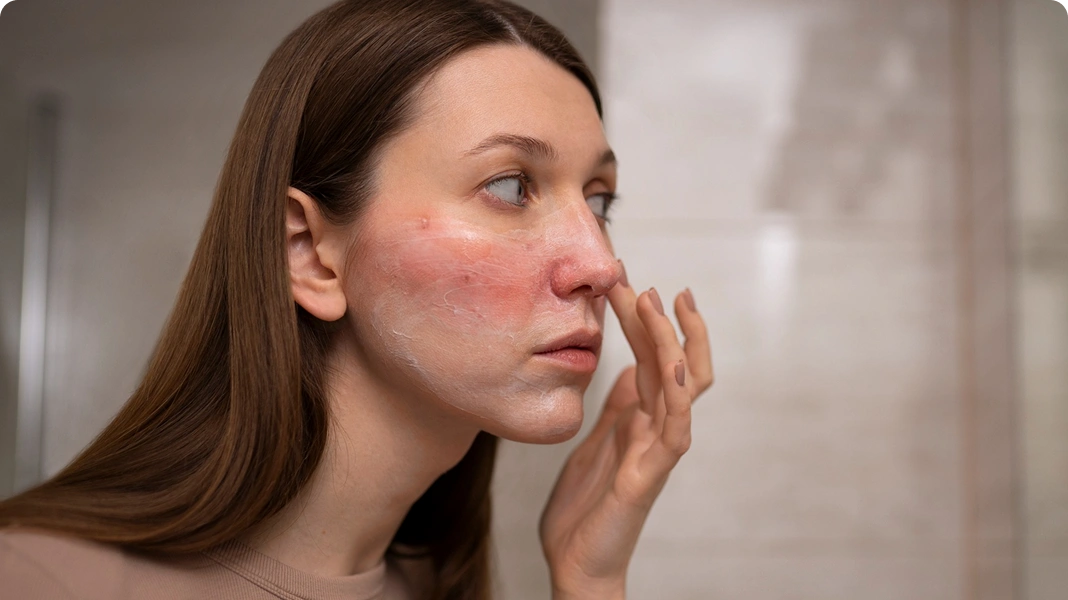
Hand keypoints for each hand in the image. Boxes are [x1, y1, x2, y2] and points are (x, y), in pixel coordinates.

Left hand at [539, 269, 713, 598]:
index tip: (628, 282)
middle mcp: (655, 426)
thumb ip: (617, 408)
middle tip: (639, 281)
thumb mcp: (595, 441)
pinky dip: (677, 393)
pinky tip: (671, 362)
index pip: (652, 357)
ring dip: (669, 341)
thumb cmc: (586, 507)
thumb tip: (630, 369)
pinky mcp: (651, 472)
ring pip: (679, 384)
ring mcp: (657, 447)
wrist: (578, 561)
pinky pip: (674, 427)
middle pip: (670, 360)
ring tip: (656, 302)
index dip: (644, 320)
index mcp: (640, 418)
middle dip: (658, 319)